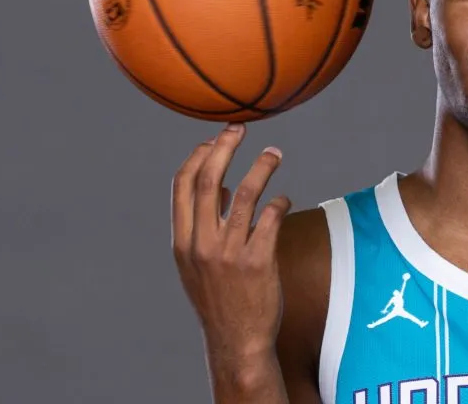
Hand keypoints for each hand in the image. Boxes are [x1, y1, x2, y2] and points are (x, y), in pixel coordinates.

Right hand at [171, 123, 290, 362]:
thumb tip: (220, 185)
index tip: (213, 139)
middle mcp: (202, 243)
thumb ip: (202, 225)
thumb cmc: (219, 297)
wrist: (236, 338)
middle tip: (241, 129)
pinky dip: (280, 201)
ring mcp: (230, 252)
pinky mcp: (259, 260)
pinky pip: (271, 217)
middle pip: (209, 180)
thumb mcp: (196, 263)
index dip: (197, 156)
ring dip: (262, 166)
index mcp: (182, 241)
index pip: (182, 185)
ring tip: (274, 153)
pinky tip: (285, 200)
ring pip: (246, 193)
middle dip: (225, 147)